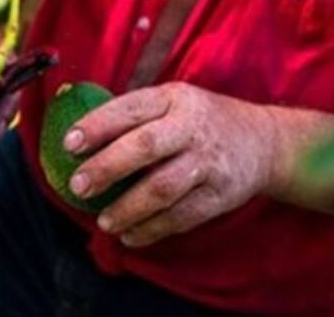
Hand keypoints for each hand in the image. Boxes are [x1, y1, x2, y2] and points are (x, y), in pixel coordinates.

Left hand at [63, 82, 277, 247]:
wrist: (264, 142)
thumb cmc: (202, 121)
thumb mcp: (176, 101)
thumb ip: (136, 115)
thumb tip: (75, 136)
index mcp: (175, 98)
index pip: (131, 108)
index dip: (98, 126)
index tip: (69, 144)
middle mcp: (193, 127)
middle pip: (145, 147)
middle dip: (107, 168)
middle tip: (78, 187)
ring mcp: (209, 162)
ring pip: (163, 188)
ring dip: (128, 208)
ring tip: (104, 221)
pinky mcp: (220, 195)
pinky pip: (181, 217)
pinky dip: (152, 229)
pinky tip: (130, 235)